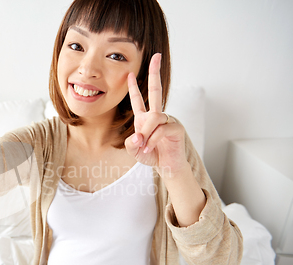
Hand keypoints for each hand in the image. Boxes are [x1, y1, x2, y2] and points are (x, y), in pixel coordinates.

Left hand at [124, 53, 186, 176]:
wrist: (167, 167)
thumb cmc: (152, 156)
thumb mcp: (135, 150)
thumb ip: (131, 143)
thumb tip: (138, 136)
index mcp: (145, 118)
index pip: (138, 100)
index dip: (133, 87)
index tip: (129, 73)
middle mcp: (157, 115)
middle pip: (156, 90)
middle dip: (155, 72)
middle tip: (156, 56)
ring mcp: (168, 119)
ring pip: (154, 117)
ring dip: (146, 133)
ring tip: (144, 146)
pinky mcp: (176, 127)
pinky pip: (161, 128)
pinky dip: (153, 139)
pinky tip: (150, 147)